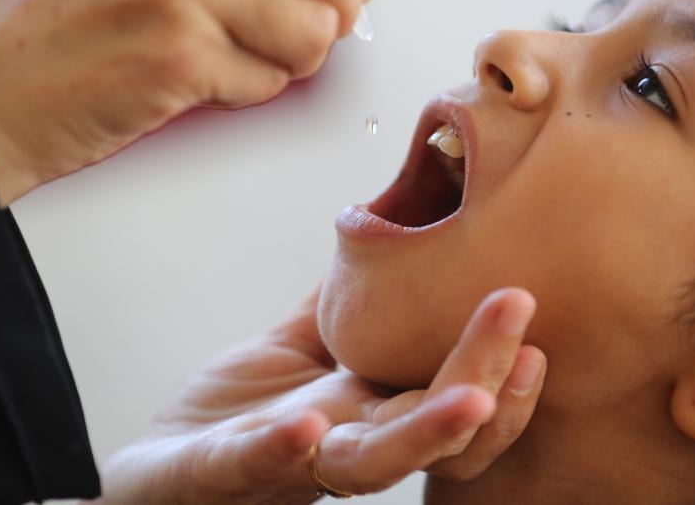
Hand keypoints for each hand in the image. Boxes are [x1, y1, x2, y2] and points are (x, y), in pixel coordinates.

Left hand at [93, 287, 545, 503]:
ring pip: (372, 462)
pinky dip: (282, 449)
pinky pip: (256, 463)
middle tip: (516, 308)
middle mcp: (349, 448)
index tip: (530, 314)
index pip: (456, 402)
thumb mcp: (307, 341)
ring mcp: (293, 466)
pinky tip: (306, 426)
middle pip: (434, 430)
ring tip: (469, 395)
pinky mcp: (226, 471)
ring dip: (427, 432)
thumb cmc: (242, 410)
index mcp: (373, 413)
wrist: (164, 468)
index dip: (502, 371)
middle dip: (484, 376)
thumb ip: (349, 298)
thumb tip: (391, 222)